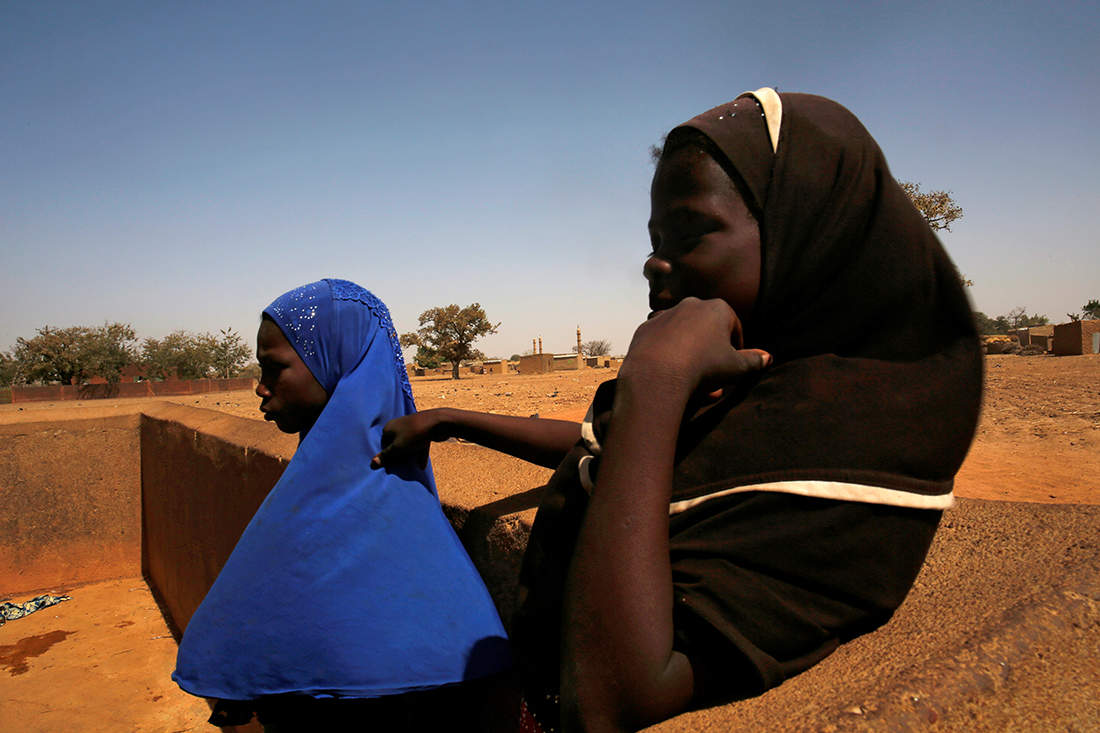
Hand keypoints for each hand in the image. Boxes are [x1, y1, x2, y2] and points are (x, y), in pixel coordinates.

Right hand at [370, 409, 448, 469]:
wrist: (438, 422)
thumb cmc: (414, 434)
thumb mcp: (397, 448)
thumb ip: (385, 456)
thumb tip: (371, 464)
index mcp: (389, 427)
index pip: (383, 443)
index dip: (386, 454)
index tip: (390, 465)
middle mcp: (399, 425)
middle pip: (396, 444)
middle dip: (399, 455)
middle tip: (400, 467)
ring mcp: (411, 427)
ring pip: (408, 444)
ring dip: (410, 456)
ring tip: (411, 467)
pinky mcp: (422, 431)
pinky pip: (419, 444)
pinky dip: (420, 453)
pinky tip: (422, 466)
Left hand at [621, 297, 770, 399]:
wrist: (658, 373)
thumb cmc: (703, 367)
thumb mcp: (735, 367)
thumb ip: (753, 360)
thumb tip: (768, 357)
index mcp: (718, 308)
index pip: (733, 327)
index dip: (736, 347)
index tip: (733, 365)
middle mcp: (691, 304)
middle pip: (707, 328)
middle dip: (711, 349)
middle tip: (712, 373)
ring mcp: (666, 314)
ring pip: (683, 333)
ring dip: (689, 350)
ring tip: (691, 375)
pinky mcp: (646, 327)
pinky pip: (662, 340)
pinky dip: (667, 351)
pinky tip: (669, 370)